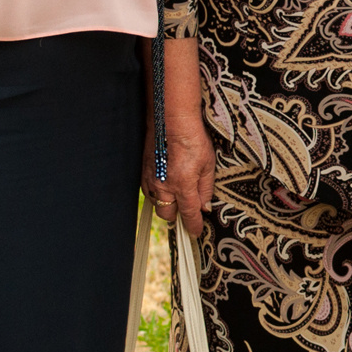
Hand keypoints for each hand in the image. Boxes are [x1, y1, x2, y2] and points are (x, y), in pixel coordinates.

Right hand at [146, 118, 215, 237]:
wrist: (171, 120)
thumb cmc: (193, 139)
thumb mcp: (208, 165)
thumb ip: (206, 189)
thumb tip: (204, 206)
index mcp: (182, 185)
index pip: (188, 214)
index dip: (193, 226)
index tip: (195, 231)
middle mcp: (163, 186)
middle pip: (167, 214)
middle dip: (177, 214)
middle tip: (187, 207)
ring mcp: (151, 179)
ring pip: (156, 203)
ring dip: (166, 202)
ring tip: (176, 192)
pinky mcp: (143, 171)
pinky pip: (149, 191)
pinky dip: (157, 191)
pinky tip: (166, 181)